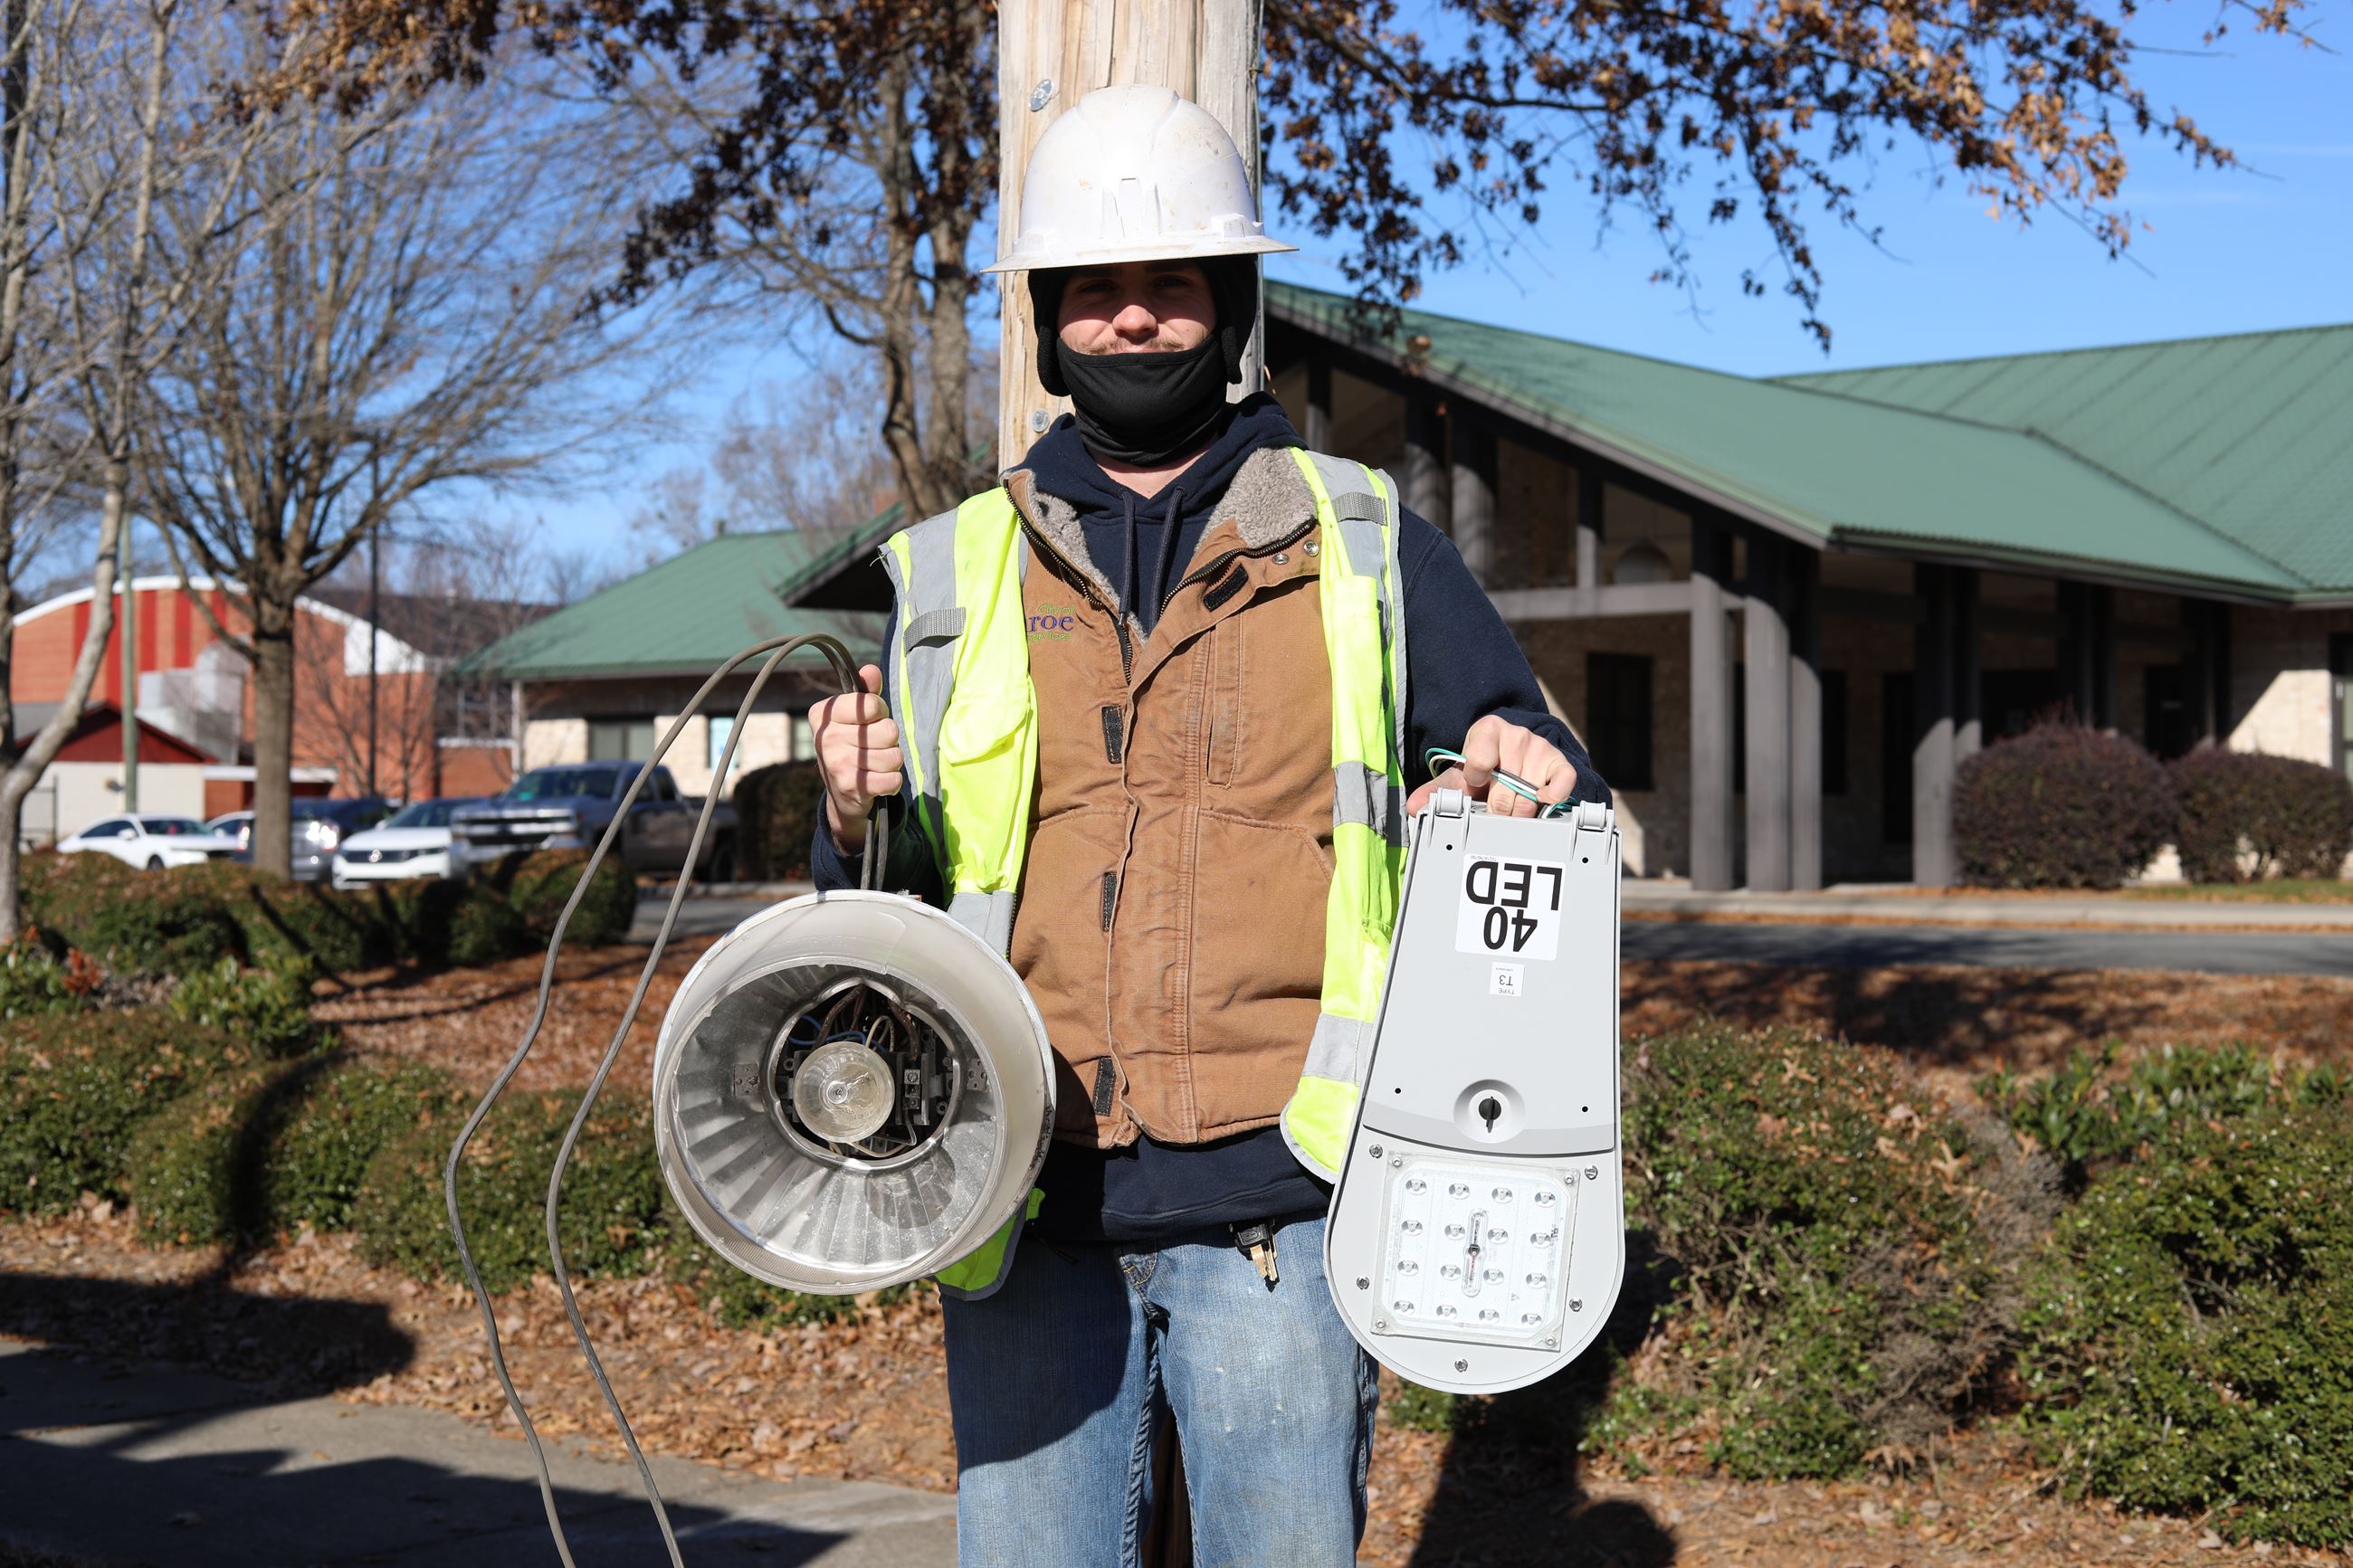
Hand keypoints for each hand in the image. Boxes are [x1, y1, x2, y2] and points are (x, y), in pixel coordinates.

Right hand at [812, 665, 900, 850]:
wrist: (842, 793)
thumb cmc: (853, 745)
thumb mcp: (857, 716)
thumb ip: (866, 693)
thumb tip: (870, 670)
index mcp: (824, 714)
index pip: (872, 704)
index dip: (880, 712)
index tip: (870, 721)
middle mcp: (825, 737)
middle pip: (888, 730)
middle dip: (889, 740)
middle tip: (874, 747)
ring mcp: (836, 763)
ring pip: (894, 756)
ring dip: (892, 762)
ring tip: (875, 765)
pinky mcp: (850, 787)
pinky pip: (894, 779)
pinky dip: (893, 782)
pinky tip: (878, 782)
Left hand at [1407, 715, 1577, 817]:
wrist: (1512, 752)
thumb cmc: (1484, 765)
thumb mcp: (1460, 773)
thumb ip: (1438, 790)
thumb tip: (1414, 808)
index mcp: (1486, 731)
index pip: (1478, 762)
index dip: (1474, 781)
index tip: (1475, 784)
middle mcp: (1516, 735)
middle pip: (1504, 791)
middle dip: (1496, 809)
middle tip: (1493, 810)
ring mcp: (1540, 747)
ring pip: (1529, 797)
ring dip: (1519, 812)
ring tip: (1511, 807)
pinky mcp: (1560, 762)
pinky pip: (1563, 783)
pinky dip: (1553, 799)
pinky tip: (1542, 803)